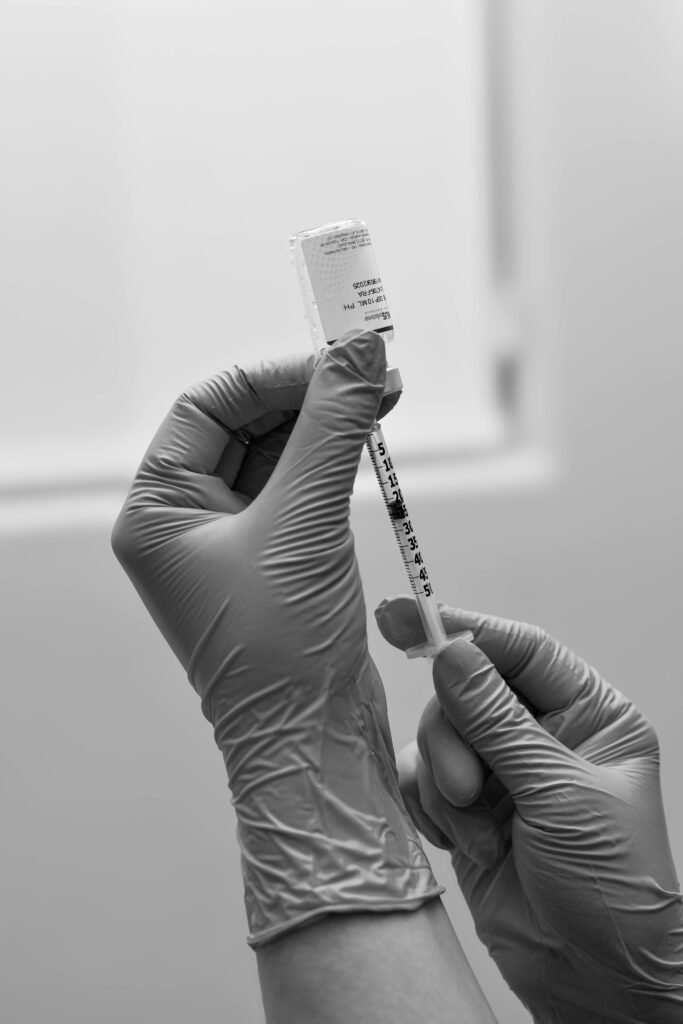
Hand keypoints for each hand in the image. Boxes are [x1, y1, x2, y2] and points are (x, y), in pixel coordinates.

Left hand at [111, 333, 441, 946]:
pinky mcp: (278, 561)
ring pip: (280, 455)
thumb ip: (333, 427)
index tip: (338, 356)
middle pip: (246, 425)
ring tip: (385, 395)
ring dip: (330, 425)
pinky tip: (370, 439)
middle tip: (374, 370)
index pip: (209, 406)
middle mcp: (187, 522)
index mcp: (158, 511)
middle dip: (310, 396)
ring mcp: (233, 543)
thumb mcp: (306, 522)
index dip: (275, 375)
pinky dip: (337, 462)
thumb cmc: (282, 650)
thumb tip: (360, 349)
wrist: (313, 743)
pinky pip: (303, 490)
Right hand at [375, 596, 682, 1022]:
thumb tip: (453, 653)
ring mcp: (502, 772)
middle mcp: (543, 736)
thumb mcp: (560, 795)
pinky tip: (462, 839)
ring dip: (446, 781)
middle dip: (456, 735)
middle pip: (468, 690)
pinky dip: (430, 806)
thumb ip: (498, 721)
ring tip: (479, 827)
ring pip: (439, 735)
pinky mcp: (468, 809)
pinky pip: (422, 778)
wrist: (594, 982)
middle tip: (469, 784)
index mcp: (588, 715)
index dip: (466, 628)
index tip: (407, 617)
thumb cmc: (611, 890)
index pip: (520, 650)